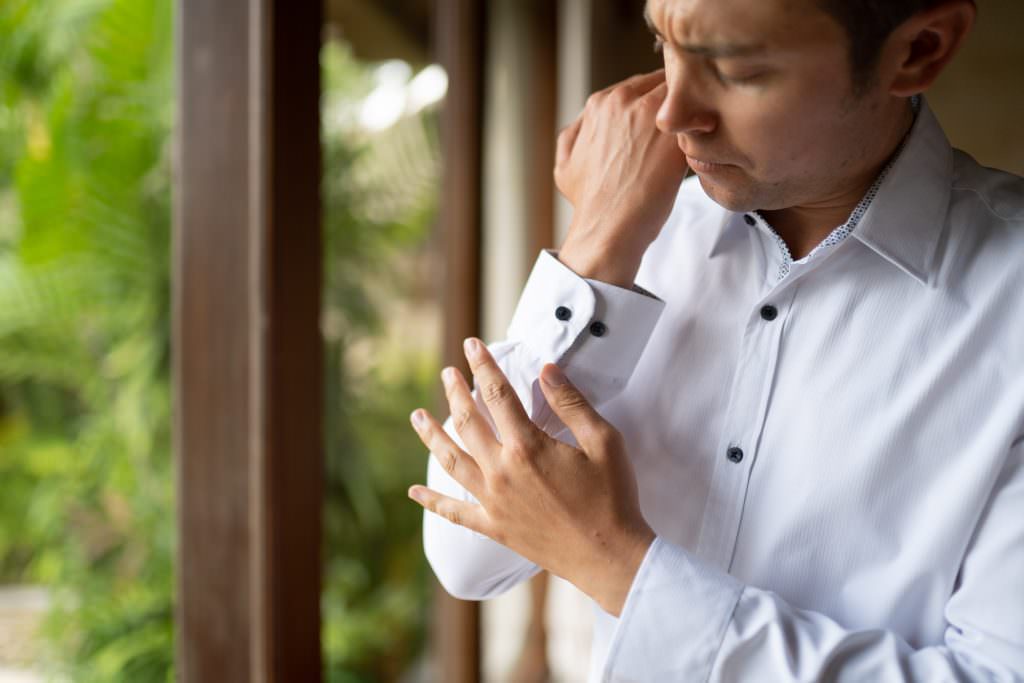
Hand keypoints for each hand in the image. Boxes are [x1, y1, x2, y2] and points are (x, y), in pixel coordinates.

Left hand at [408, 338, 654, 615]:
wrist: (609, 556)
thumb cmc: (611, 497)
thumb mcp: (603, 441)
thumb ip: (571, 403)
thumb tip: (546, 370)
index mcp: (528, 446)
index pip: (497, 394)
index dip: (483, 365)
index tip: (472, 345)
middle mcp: (502, 471)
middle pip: (468, 422)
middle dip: (456, 393)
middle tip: (448, 373)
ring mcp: (493, 501)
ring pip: (451, 461)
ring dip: (432, 436)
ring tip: (418, 416)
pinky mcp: (494, 527)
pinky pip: (455, 513)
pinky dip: (432, 501)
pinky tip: (414, 491)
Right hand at [555, 69, 687, 287]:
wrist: (607, 228)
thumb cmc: (589, 203)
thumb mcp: (564, 165)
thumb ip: (576, 134)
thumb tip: (585, 124)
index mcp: (600, 104)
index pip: (641, 83)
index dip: (659, 101)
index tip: (668, 119)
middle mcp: (624, 100)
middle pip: (666, 82)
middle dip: (680, 101)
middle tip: (690, 123)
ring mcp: (650, 115)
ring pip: (686, 95)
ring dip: (695, 111)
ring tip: (701, 133)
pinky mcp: (675, 136)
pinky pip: (701, 117)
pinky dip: (706, 127)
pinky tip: (708, 144)